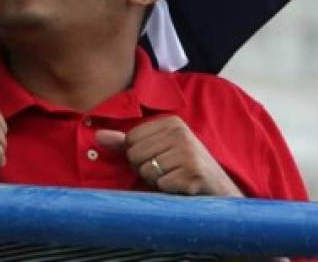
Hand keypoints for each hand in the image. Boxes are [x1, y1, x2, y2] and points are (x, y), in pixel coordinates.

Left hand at [96, 116, 242, 196]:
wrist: (220, 195)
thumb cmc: (183, 171)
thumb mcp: (157, 150)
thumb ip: (125, 142)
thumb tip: (97, 136)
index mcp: (171, 122)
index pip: (130, 140)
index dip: (139, 156)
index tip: (160, 160)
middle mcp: (180, 132)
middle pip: (134, 154)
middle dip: (146, 170)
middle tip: (169, 172)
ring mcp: (188, 152)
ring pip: (145, 170)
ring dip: (157, 182)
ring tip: (175, 179)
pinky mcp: (193, 173)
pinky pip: (160, 185)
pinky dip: (167, 191)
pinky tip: (182, 188)